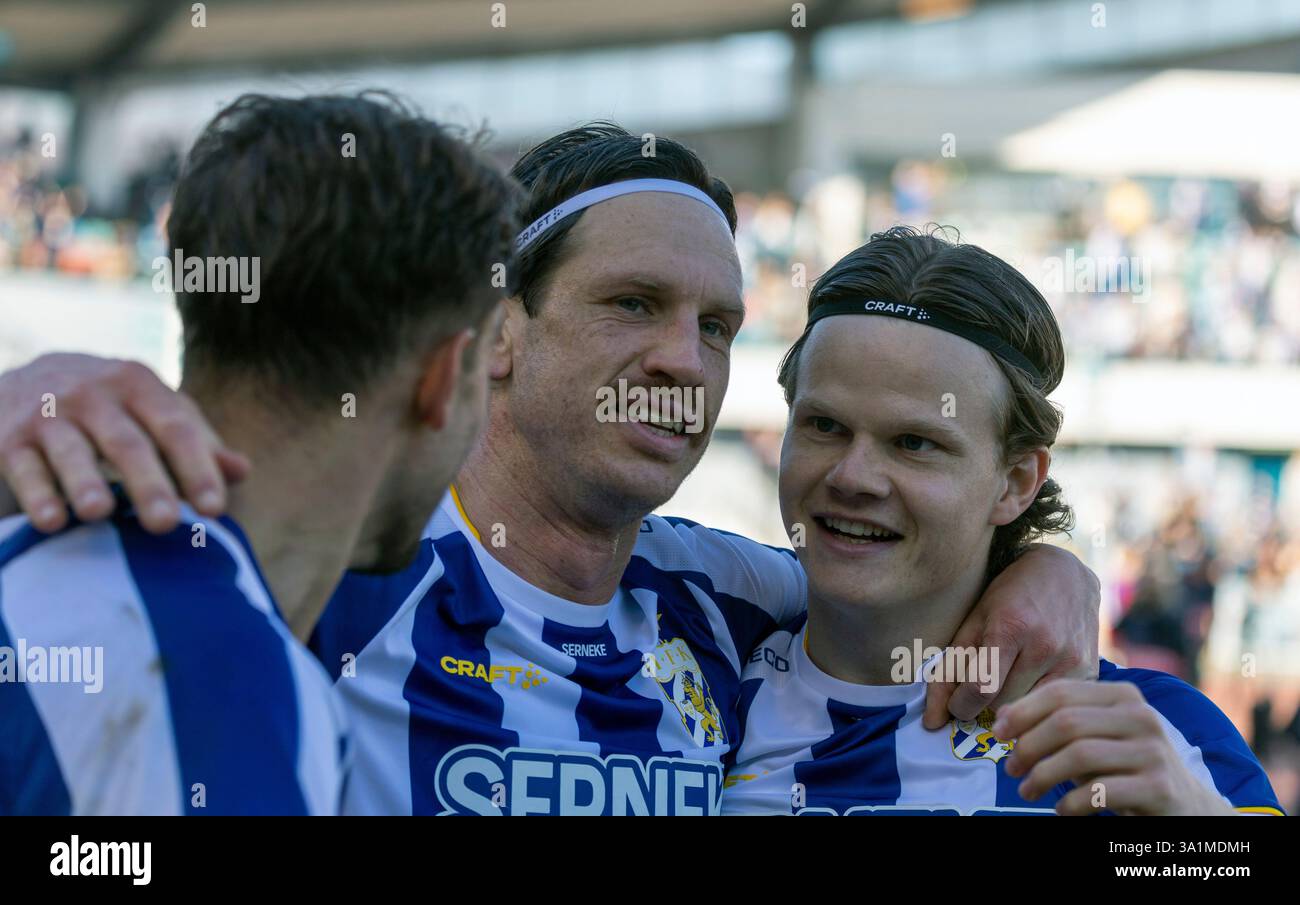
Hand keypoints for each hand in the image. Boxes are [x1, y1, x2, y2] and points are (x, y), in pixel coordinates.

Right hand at [0, 353, 248, 532]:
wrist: (26, 379)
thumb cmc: (112, 407)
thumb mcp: (153, 411)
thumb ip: (196, 441)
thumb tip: (241, 471)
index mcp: (140, 385)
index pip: (176, 427)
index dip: (197, 468)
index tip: (214, 509)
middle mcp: (94, 394)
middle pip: (127, 443)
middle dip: (147, 483)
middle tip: (166, 524)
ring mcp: (50, 415)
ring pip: (71, 451)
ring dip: (85, 482)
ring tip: (100, 513)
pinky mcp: (10, 438)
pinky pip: (25, 468)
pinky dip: (37, 494)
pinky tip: (52, 522)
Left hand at [923, 543, 1098, 728]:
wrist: (1066, 574)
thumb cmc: (1010, 596)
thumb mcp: (972, 623)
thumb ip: (949, 670)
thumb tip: (932, 720)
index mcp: (1011, 628)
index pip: (981, 689)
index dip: (961, 705)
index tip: (958, 704)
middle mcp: (1045, 646)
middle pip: (1003, 704)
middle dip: (985, 702)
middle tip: (985, 682)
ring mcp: (1072, 660)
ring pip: (1029, 710)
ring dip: (1012, 703)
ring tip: (1010, 677)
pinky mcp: (1090, 672)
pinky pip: (1052, 705)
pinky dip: (1037, 700)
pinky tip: (1035, 676)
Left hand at [991, 679, 1233, 814]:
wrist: (1188, 806)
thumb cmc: (1128, 767)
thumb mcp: (1098, 737)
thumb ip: (1059, 721)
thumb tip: (1004, 717)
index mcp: (1123, 695)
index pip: (1061, 692)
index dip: (1023, 711)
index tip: (998, 733)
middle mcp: (1141, 717)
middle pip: (1066, 723)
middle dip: (1028, 746)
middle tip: (1010, 768)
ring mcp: (1153, 751)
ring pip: (1079, 755)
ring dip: (1043, 776)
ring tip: (1027, 790)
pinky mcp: (1160, 787)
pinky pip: (1100, 792)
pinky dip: (1071, 803)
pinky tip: (1062, 810)